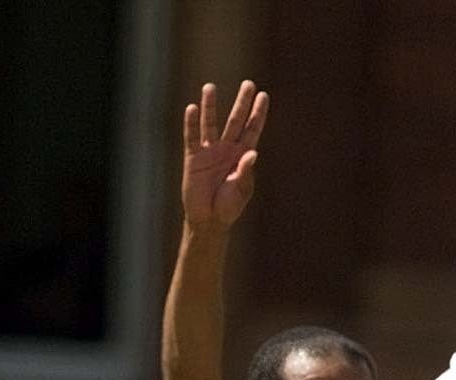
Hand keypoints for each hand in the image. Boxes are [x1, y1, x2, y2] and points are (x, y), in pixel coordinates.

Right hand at [182, 79, 268, 228]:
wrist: (208, 221)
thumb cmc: (228, 207)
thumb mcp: (241, 190)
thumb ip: (246, 171)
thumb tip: (252, 153)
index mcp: (242, 156)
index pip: (252, 130)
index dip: (257, 113)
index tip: (264, 95)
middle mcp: (226, 149)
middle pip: (235, 121)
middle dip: (242, 103)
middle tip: (249, 83)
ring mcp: (209, 152)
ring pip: (210, 124)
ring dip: (210, 106)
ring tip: (210, 87)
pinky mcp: (193, 158)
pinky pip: (192, 138)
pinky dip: (191, 124)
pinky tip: (192, 108)